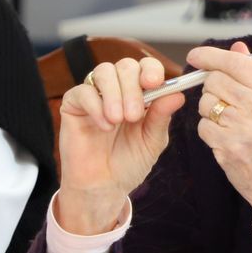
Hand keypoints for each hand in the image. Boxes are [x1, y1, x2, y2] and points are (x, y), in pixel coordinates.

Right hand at [55, 54, 184, 233]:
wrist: (103, 187)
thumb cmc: (128, 163)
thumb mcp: (152, 141)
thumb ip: (162, 116)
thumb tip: (178, 94)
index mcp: (140, 94)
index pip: (146, 67)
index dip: (151, 70)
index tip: (154, 84)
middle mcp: (117, 89)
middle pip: (125, 66)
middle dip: (132, 88)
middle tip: (133, 116)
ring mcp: (95, 94)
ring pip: (103, 72)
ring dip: (114, 94)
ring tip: (118, 120)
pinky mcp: (73, 104)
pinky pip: (83, 91)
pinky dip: (95, 106)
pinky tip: (104, 126)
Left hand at [186, 42, 251, 212]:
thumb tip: (237, 47)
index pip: (235, 62)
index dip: (210, 55)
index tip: (196, 56)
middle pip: (214, 81)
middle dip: (211, 89)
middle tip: (222, 101)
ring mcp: (244, 128)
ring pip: (205, 103)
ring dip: (209, 111)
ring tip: (228, 122)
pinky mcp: (229, 147)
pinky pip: (203, 127)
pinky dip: (209, 131)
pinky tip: (225, 138)